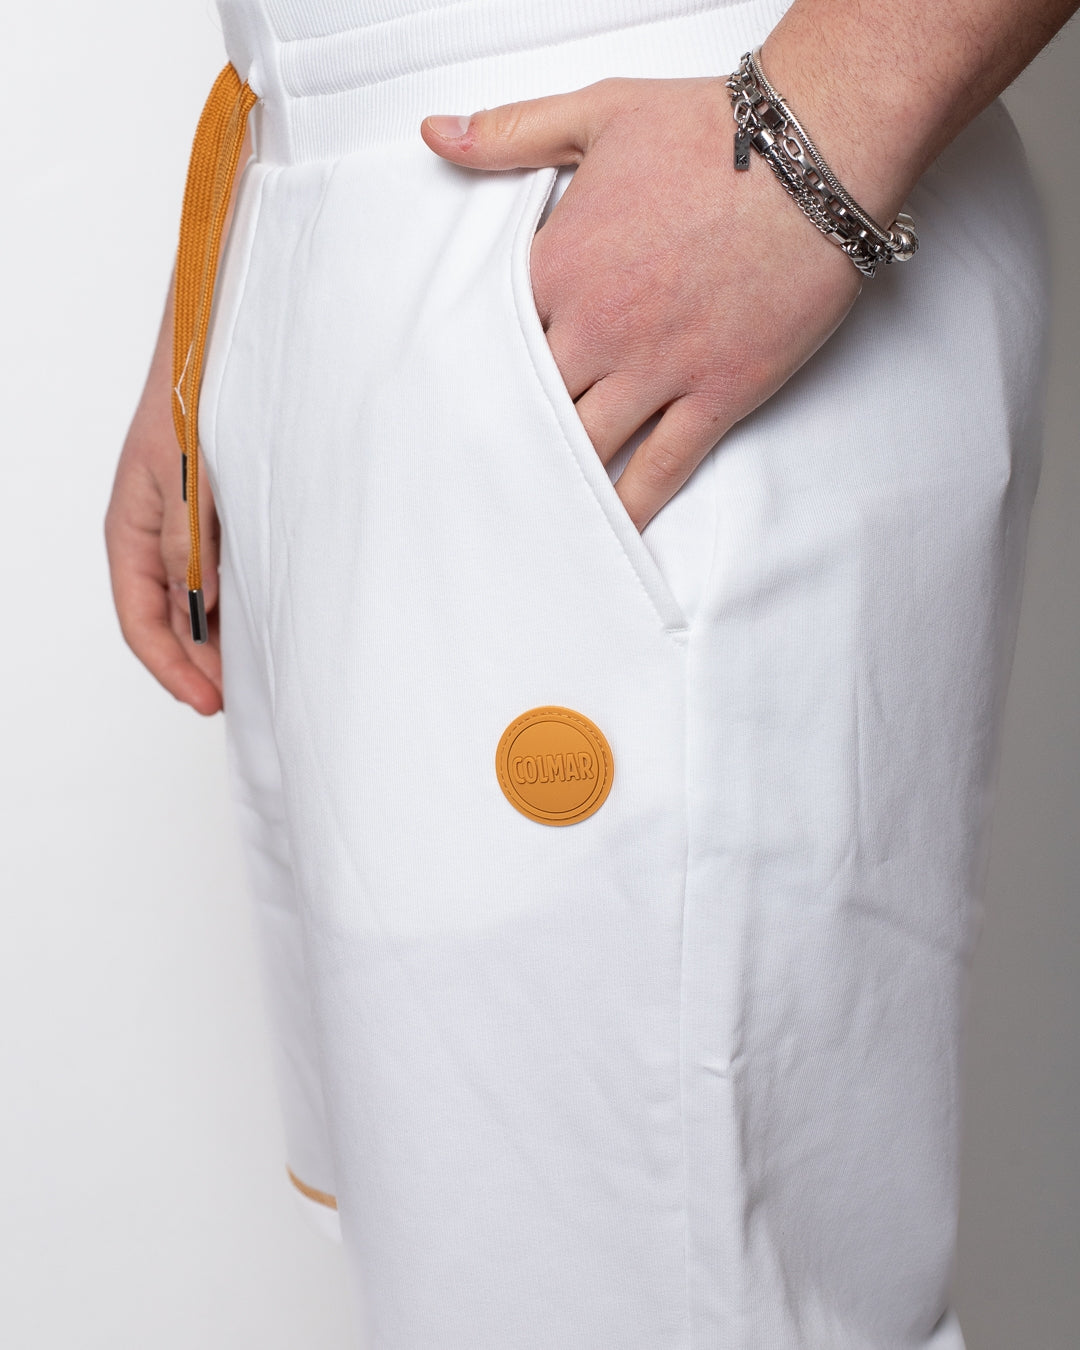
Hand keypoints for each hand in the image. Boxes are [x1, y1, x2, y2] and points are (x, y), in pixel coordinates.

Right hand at [105, 285, 223, 715]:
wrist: (223, 335)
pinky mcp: (223, 515)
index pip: (141, 617)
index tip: (208, 700)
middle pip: (169, 618)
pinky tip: (268, 617)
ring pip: (198, 599)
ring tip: (256, 669)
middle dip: (198, 662)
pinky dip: (239, 602)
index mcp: (131, 527)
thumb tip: (200, 611)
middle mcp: (157, 533)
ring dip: (221, 637)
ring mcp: (190, 526)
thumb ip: (188, 542)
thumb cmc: (193, 396)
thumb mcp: (185, 476)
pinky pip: (224, 572)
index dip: (171, 666)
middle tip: (237, 698)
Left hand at [421, 76, 861, 530]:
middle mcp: (599, 327)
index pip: (493, 339)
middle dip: (503, 444)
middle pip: (531, 406)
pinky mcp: (717, 392)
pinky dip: (632, 506)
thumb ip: (508, 133)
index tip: (450, 411)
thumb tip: (432, 133)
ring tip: (526, 524)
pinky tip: (608, 533)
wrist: (818, 150)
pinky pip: (663, 466)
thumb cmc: (710, 130)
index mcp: (559, 265)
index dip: (473, 378)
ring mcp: (657, 367)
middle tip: (473, 486)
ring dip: (556, 483)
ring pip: (588, 445)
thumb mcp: (596, 114)